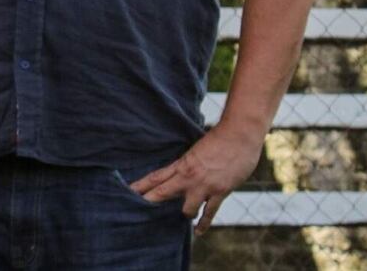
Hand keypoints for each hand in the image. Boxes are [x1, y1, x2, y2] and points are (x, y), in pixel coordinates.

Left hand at [128, 123, 263, 234]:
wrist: (238, 134)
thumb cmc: (220, 137)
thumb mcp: (199, 149)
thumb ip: (191, 162)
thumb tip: (185, 169)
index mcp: (182, 163)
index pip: (157, 176)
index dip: (142, 185)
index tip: (128, 190)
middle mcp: (189, 176)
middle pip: (163, 192)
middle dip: (150, 201)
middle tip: (136, 209)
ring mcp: (204, 186)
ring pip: (186, 209)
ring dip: (184, 214)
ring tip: (183, 216)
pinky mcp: (219, 192)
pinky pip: (209, 213)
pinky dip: (204, 223)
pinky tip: (198, 231)